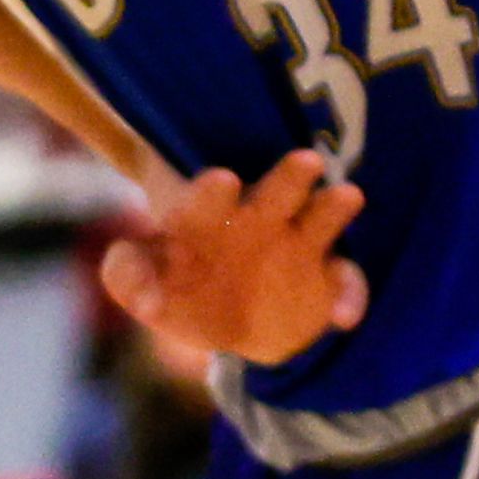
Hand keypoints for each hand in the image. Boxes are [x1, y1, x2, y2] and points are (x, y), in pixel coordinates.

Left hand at [104, 148, 368, 364]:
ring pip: (320, 217)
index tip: (223, 181)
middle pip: (277, 188)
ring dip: (332, 207)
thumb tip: (143, 300)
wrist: (225, 315)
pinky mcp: (326, 276)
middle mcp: (258, 217)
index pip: (210, 194)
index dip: (214, 190)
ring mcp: (296, 242)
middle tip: (305, 162)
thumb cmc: (176, 281)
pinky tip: (344, 316)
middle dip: (289, 177)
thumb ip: (129, 277)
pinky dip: (349, 294)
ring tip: (348, 196)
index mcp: (209, 212)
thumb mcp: (142, 276)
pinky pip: (344, 279)